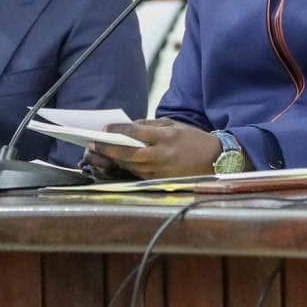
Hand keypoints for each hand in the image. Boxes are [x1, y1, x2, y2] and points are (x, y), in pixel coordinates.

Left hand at [85, 118, 222, 178]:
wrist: (214, 161)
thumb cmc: (193, 140)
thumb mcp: (174, 125)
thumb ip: (150, 126)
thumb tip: (127, 127)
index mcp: (166, 137)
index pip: (136, 133)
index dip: (117, 131)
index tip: (104, 128)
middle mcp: (161, 155)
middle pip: (128, 153)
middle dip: (108, 149)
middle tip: (92, 144)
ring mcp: (159, 171)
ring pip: (129, 165)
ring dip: (112, 160)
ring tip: (98, 153)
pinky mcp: (158, 181)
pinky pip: (136, 173)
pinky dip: (123, 167)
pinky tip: (114, 163)